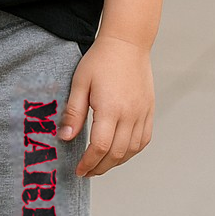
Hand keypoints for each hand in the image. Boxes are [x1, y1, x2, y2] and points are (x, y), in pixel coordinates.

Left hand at [58, 36, 154, 176]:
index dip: (88, 163)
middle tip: (86, 172)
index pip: (99, 147)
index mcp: (110, 108)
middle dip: (100, 167)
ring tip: (100, 165)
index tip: (78, 170)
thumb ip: (73, 112)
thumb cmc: (100, 60)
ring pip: (132, 150)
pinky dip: (131, 151)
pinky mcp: (149, 110)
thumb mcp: (80, 83)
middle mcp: (130, 114)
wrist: (127, 43)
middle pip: (116, 153)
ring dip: (116, 162)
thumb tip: (65, 138)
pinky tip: (119, 152)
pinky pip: (143, 139)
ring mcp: (142, 113)